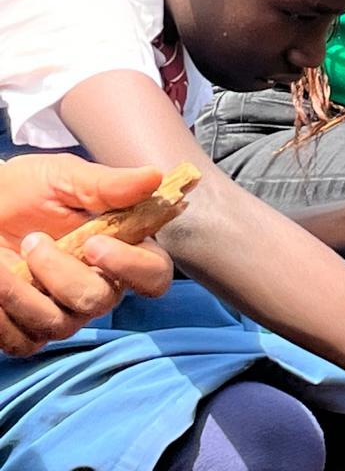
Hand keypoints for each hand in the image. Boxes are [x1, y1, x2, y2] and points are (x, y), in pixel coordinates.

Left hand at [0, 154, 174, 355]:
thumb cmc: (26, 191)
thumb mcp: (65, 178)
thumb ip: (108, 184)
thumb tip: (156, 177)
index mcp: (121, 248)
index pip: (154, 274)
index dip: (134, 268)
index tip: (95, 244)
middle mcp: (99, 285)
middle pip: (100, 301)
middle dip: (60, 274)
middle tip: (31, 240)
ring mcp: (64, 312)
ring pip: (60, 324)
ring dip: (23, 292)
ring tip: (3, 262)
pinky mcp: (28, 330)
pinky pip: (24, 342)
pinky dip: (3, 317)